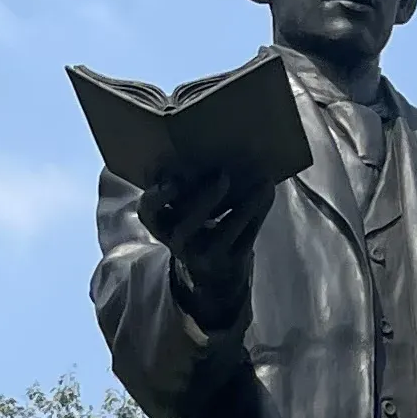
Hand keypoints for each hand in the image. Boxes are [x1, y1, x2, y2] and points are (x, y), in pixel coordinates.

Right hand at [142, 158, 274, 322]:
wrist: (212, 274)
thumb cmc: (195, 225)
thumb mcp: (180, 210)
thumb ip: (186, 185)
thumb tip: (207, 143)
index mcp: (162, 224)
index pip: (149, 211)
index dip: (158, 196)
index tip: (174, 181)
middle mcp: (180, 243)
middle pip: (189, 224)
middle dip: (207, 199)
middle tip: (224, 175)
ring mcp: (206, 256)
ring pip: (227, 229)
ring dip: (246, 203)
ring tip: (262, 180)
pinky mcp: (231, 262)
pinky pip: (248, 235)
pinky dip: (260, 210)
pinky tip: (268, 190)